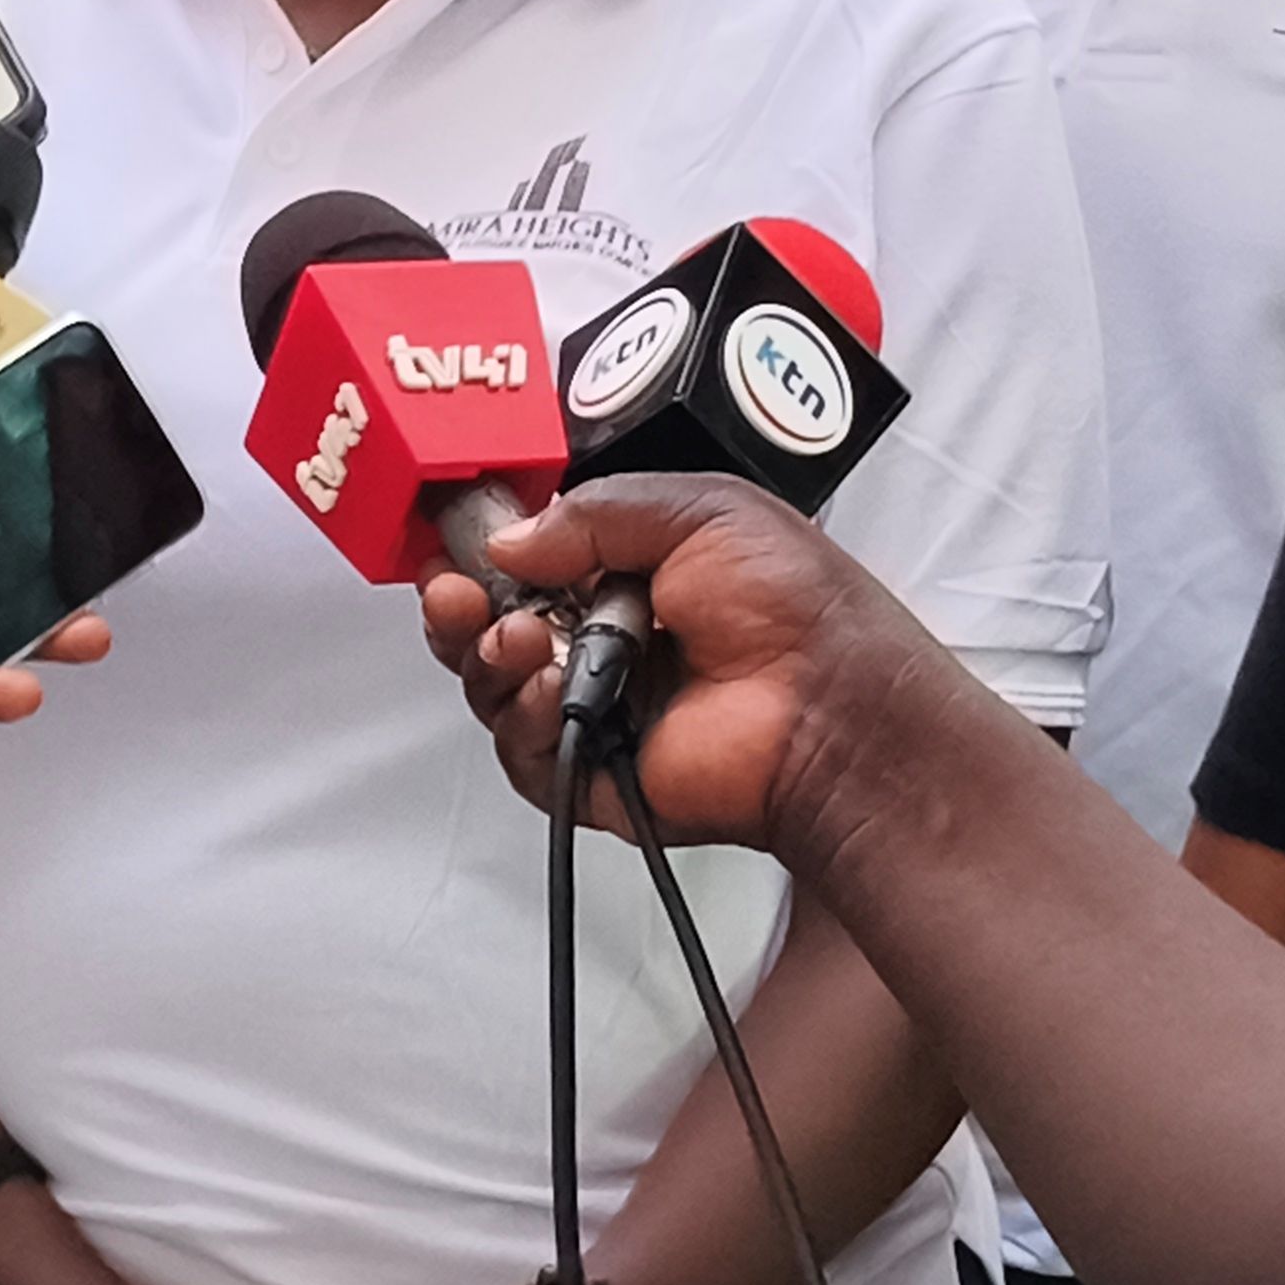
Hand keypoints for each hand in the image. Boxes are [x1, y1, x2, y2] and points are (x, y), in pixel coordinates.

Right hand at [416, 475, 952, 848]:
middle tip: (455, 592)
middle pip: (490, 628)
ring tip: (521, 641)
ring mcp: (594, 710)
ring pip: (493, 688)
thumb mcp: (699, 511)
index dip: (482, 554)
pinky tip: (549, 689)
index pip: (524, 563)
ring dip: (489, 656)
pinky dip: (521, 715)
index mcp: (626, 576)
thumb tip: (512, 538)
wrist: (831, 704)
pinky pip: (521, 750)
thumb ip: (593, 513)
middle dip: (460, 608)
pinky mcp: (592, 773)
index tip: (454, 540)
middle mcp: (604, 643)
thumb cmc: (797, 608)